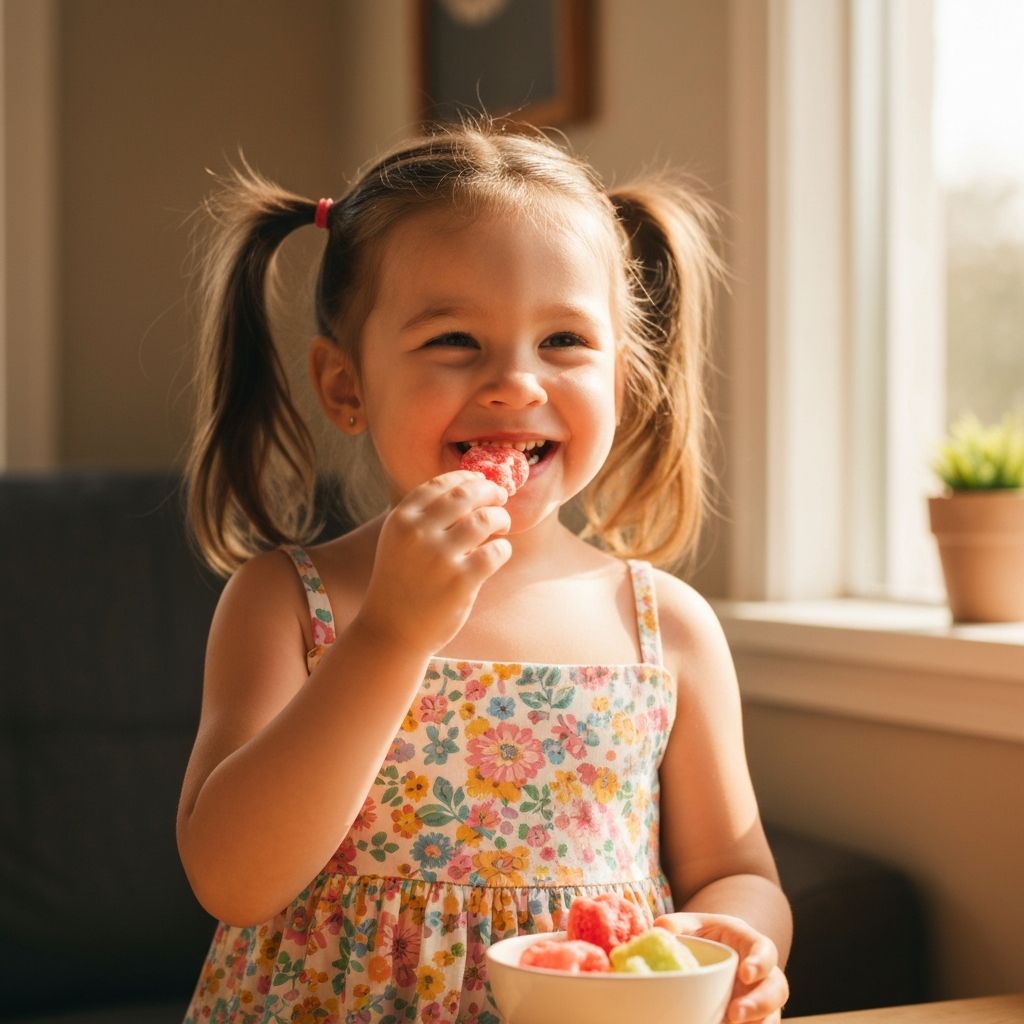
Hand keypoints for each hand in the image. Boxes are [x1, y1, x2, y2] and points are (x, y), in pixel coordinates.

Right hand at [356, 470, 511, 655]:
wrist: (392, 630)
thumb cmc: (402, 582)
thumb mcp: (399, 541)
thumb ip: (425, 516)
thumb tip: (471, 487)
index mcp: (401, 519)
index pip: (441, 483)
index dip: (468, 477)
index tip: (481, 481)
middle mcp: (418, 533)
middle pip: (467, 494)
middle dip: (490, 491)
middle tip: (500, 498)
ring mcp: (439, 557)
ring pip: (486, 519)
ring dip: (501, 519)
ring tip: (501, 528)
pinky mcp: (461, 581)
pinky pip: (496, 551)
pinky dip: (503, 549)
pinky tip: (497, 554)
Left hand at [653, 912, 788, 1023]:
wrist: (715, 952)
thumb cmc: (707, 935)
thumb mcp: (695, 925)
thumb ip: (680, 925)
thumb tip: (661, 929)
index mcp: (751, 944)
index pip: (765, 950)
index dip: (760, 962)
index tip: (745, 973)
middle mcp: (764, 974)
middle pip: (777, 989)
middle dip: (759, 1003)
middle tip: (734, 1014)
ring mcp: (762, 999)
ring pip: (772, 1015)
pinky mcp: (755, 1019)